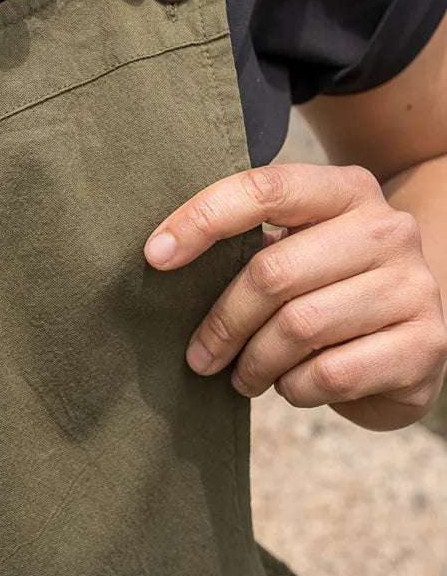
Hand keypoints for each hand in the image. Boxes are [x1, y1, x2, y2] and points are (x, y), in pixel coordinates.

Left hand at [143, 163, 446, 430]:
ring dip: (255, 361)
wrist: (412, 331)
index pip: (264, 188)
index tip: (154, 256)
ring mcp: (413, 287)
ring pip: (299, 327)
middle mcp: (388, 228)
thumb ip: (248, 240)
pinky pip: (331, 374)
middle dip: (224, 320)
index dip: (201, 220)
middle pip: (273, 271)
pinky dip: (294, 387)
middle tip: (199, 354)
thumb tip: (162, 257)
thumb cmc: (329, 284)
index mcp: (346, 189)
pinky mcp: (426, 346)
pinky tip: (289, 385)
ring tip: (241, 375)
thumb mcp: (297, 245)